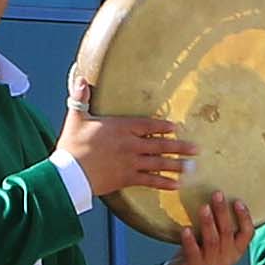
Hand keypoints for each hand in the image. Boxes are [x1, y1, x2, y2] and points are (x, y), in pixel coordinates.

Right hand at [60, 81, 196, 203]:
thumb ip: (80, 98)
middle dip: (179, 147)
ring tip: (191, 166)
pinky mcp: (127, 179)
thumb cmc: (71, 146)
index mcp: (120, 127)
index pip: (147, 125)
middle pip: (160, 144)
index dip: (163, 126)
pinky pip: (150, 181)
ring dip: (177, 165)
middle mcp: (130, 144)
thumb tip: (80, 80)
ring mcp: (130, 162)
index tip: (176, 127)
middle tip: (195, 149)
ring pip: (159, 163)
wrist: (69, 173)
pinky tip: (176, 185)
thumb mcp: (75, 118)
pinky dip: (164, 183)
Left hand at [166, 191, 253, 264]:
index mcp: (237, 250)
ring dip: (208, 223)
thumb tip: (220, 198)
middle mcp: (227, 257)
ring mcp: (212, 263)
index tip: (238, 201)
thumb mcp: (219, 243)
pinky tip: (186, 229)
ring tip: (203, 207)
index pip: (248, 233)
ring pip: (212, 240)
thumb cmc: (203, 254)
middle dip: (222, 212)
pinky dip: (189, 240)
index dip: (244, 217)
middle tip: (217, 195)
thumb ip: (222, 227)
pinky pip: (193, 251)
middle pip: (228, 232)